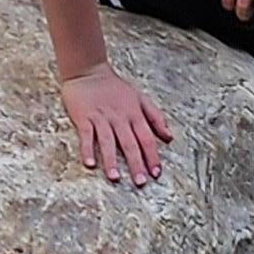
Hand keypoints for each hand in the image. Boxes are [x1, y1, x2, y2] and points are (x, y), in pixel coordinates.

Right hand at [62, 66, 173, 186]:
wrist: (88, 71)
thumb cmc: (115, 87)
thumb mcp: (140, 98)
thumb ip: (156, 117)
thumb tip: (169, 137)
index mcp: (134, 113)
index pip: (146, 138)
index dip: (152, 156)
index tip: (155, 173)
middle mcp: (119, 117)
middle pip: (129, 143)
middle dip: (136, 163)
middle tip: (140, 182)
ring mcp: (101, 117)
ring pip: (108, 141)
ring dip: (111, 160)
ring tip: (115, 178)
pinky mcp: (84, 117)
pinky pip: (86, 135)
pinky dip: (87, 149)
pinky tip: (89, 164)